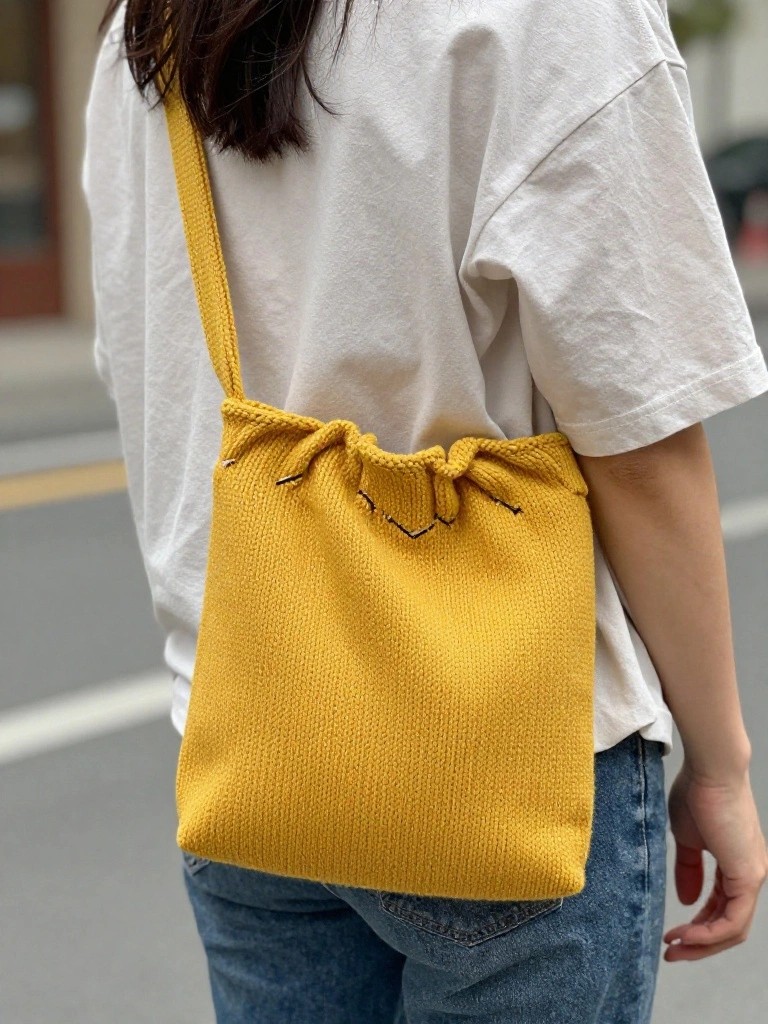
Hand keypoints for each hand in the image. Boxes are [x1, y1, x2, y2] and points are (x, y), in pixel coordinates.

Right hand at [663, 762, 767, 960]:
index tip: (672, 934)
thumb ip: (688, 869)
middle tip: (671, 952)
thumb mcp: (687, 838)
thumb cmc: (698, 792)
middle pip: (730, 926)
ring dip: (702, 944)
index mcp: (737, 864)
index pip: (722, 908)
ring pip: (733, 929)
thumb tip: (687, 902)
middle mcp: (751, 874)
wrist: (710, 770)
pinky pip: (732, 921)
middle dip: (699, 945)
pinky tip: (686, 935)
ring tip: (674, 947)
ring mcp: (753, 877)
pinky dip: (708, 934)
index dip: (697, 925)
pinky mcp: (748, 877)